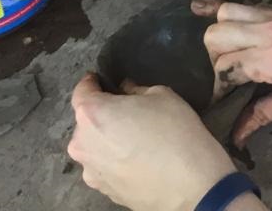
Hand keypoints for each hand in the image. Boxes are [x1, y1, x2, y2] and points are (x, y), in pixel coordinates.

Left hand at [68, 74, 235, 210]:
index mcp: (92, 114)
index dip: (93, 82)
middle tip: (128, 111)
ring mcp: (90, 172)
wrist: (190, 185)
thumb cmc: (175, 131)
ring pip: (93, 146)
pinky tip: (138, 159)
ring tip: (135, 138)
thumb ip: (135, 90)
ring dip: (106, 138)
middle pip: (85, 121)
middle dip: (102, 113)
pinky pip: (104, 166)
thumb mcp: (161, 94)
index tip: (105, 80)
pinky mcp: (103, 191)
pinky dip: (114, 159)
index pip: (81, 91)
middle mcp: (82, 144)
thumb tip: (124, 91)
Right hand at [197, 0, 271, 144]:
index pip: (225, 69)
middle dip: (212, 60)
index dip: (218, 89)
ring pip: (225, 13)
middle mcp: (266, 32)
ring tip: (228, 54)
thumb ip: (267, 112)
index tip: (222, 102)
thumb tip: (238, 132)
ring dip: (218, 34)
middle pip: (216, 36)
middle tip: (227, 78)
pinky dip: (226, 12)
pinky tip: (209, 14)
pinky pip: (243, 4)